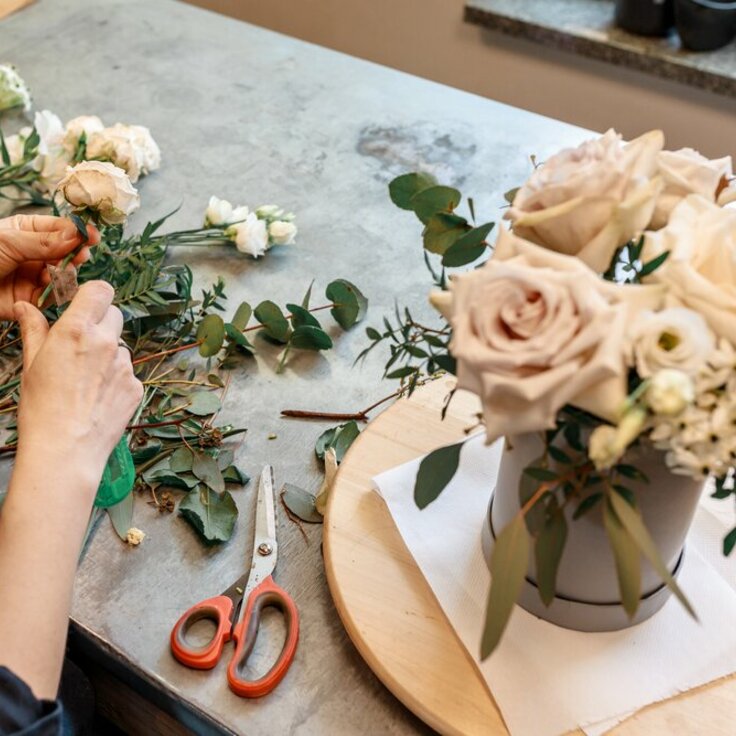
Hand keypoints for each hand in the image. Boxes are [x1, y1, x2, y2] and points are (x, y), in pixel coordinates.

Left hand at [0, 214, 99, 317]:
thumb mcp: (9, 242)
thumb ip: (45, 241)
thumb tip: (78, 234)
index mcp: (27, 231)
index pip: (60, 228)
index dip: (77, 231)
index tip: (92, 235)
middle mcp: (34, 254)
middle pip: (68, 252)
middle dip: (75, 254)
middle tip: (81, 255)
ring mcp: (35, 277)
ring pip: (64, 275)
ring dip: (64, 273)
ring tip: (57, 272)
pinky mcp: (32, 300)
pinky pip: (54, 297)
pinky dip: (56, 292)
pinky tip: (47, 287)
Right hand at [13, 281, 142, 491]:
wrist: (66, 450)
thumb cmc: (42, 408)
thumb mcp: (31, 364)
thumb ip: (35, 330)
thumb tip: (26, 307)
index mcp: (77, 330)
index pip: (101, 290)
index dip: (93, 296)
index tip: (84, 306)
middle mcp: (107, 343)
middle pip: (115, 315)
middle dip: (100, 324)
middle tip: (81, 345)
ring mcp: (126, 365)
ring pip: (121, 346)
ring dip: (109, 353)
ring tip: (86, 380)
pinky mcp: (137, 386)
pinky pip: (128, 372)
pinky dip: (116, 378)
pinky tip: (98, 397)